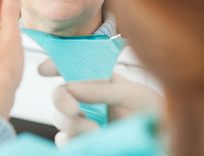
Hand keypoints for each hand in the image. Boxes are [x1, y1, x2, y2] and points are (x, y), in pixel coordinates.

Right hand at [39, 59, 160, 145]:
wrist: (161, 137)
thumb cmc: (152, 110)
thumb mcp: (132, 93)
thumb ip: (102, 89)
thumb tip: (71, 86)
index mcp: (98, 80)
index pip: (72, 67)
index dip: (56, 65)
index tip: (44, 69)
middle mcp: (88, 99)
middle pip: (60, 95)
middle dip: (62, 100)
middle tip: (75, 110)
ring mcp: (85, 120)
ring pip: (60, 118)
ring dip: (72, 124)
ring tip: (95, 131)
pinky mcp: (85, 141)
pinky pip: (65, 140)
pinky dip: (69, 141)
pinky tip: (86, 141)